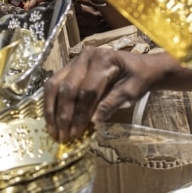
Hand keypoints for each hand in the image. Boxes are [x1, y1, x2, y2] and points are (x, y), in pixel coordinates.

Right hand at [44, 48, 183, 142]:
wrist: (140, 66)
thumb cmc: (138, 79)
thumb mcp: (131, 93)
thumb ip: (111, 104)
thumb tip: (92, 122)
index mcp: (104, 59)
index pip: (88, 90)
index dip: (81, 114)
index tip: (77, 133)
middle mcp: (86, 56)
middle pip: (68, 88)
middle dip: (64, 115)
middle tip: (63, 136)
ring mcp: (75, 60)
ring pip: (55, 85)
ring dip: (52, 110)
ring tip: (53, 131)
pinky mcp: (69, 67)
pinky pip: (54, 84)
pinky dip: (50, 103)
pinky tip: (51, 119)